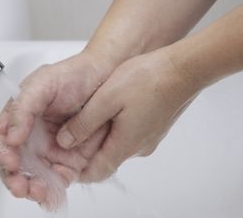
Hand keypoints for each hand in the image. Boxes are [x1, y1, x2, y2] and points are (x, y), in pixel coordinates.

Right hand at [0, 50, 113, 208]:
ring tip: (39, 191)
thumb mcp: (42, 83)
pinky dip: (55, 188)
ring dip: (34, 189)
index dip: (2, 155)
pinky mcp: (71, 160)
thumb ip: (23, 108)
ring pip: (35, 178)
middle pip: (14, 166)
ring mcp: (51, 150)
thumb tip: (10, 137)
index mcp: (19, 119)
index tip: (11, 162)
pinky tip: (56, 188)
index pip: (1, 141)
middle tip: (21, 186)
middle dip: (15, 180)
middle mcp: (32, 137)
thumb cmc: (72, 75)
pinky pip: (59, 180)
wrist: (105, 77)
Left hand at [56, 47, 202, 181]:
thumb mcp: (105, 99)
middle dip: (85, 150)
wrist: (183, 69)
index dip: (75, 169)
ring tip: (86, 116)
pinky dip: (115, 126)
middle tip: (68, 133)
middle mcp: (138, 147)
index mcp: (125, 145)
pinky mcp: (154, 126)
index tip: (60, 158)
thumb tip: (64, 142)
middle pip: (105, 158)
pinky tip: (109, 107)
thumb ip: (84, 123)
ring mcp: (149, 137)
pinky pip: (129, 133)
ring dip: (100, 135)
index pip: (95, 173)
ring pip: (117, 144)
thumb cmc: (147, 80)